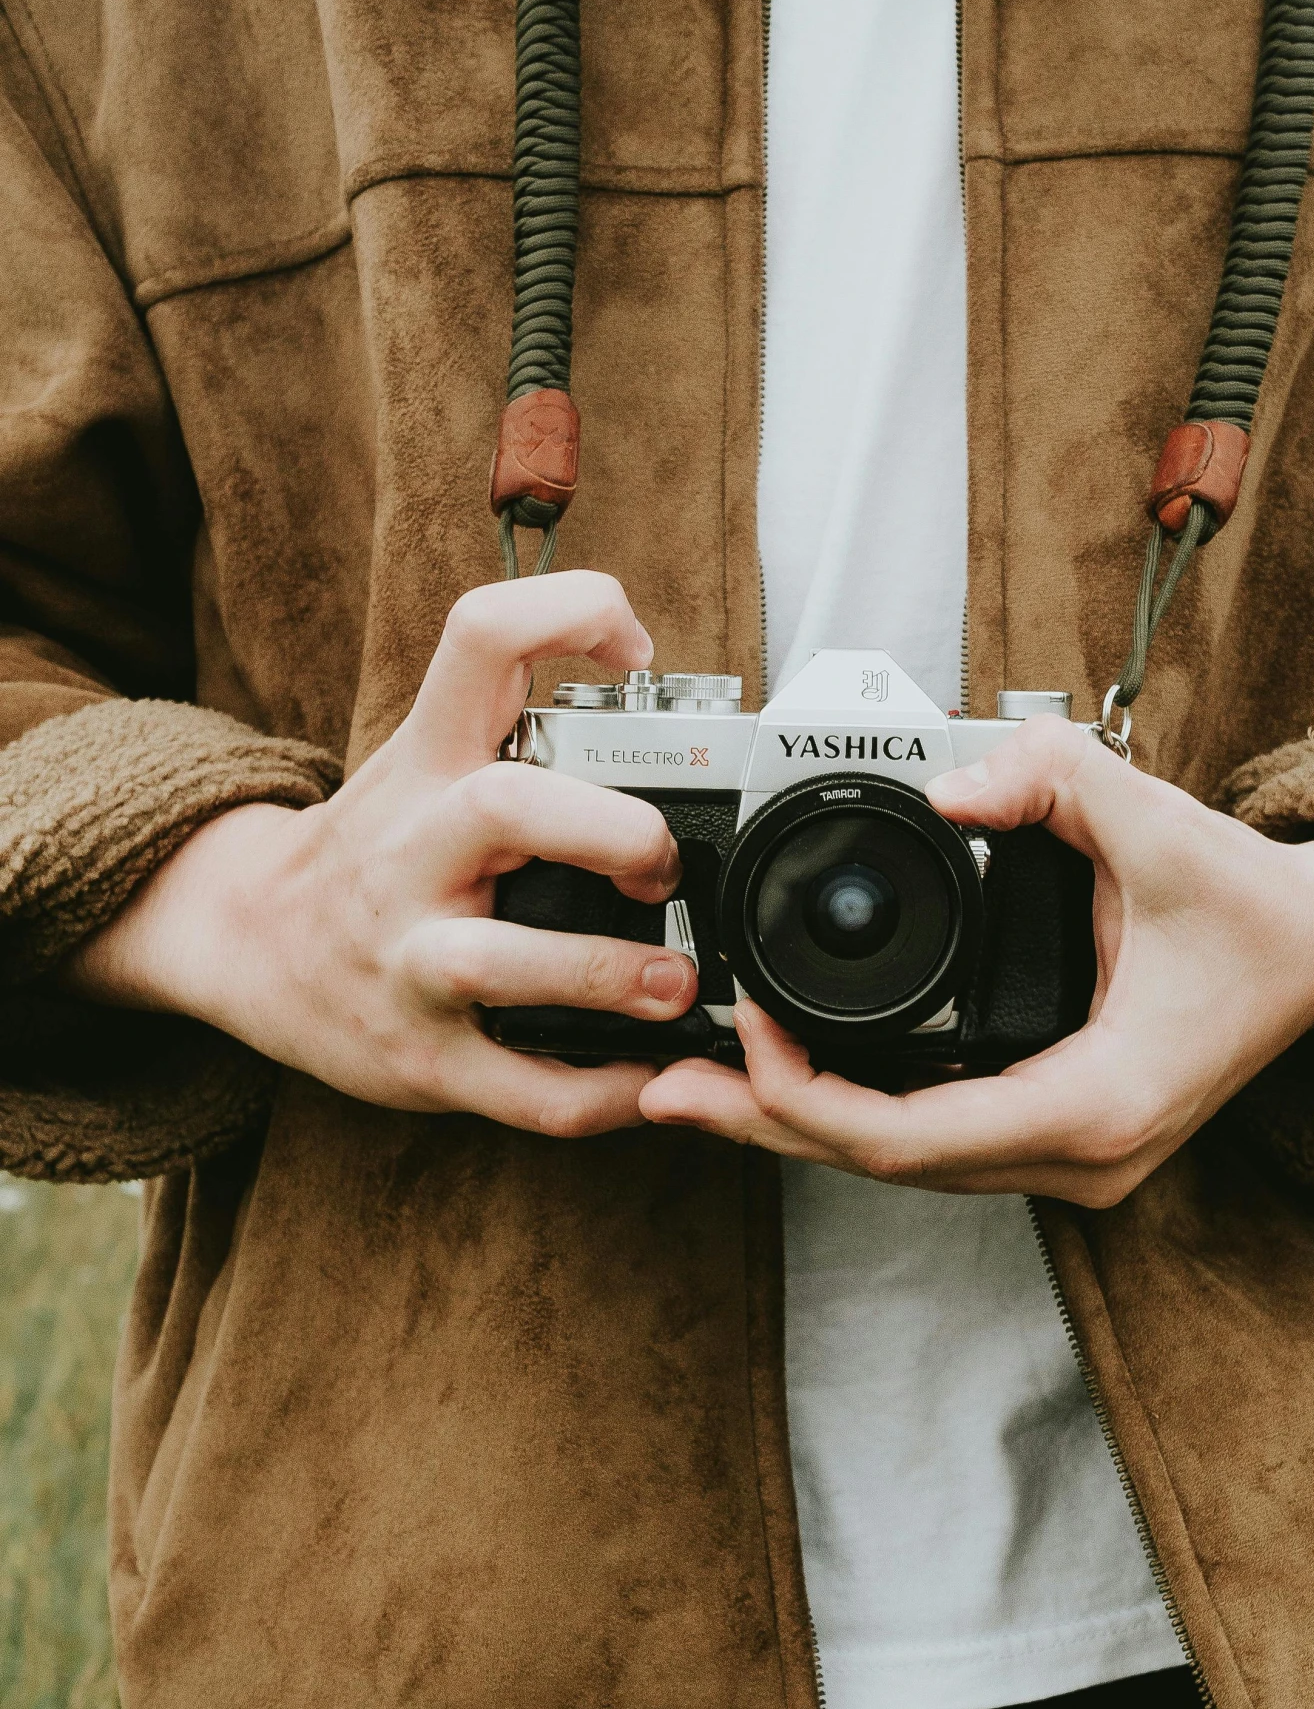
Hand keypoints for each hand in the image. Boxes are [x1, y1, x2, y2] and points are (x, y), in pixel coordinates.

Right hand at [65, 574, 699, 1136]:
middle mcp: (411, 849)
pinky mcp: (419, 1058)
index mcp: (427, 761)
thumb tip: (667, 711)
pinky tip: (642, 1078)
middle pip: (503, 807)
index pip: (482, 638)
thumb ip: (522, 729)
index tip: (636, 650)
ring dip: (605, 975)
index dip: (570, 614)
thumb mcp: (424, 762)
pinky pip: (516, 1088)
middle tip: (662, 864)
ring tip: (672, 985)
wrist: (246, 942)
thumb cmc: (376, 847)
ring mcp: (407, 959)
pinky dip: (594, 1094)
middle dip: (608, 831)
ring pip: (495, 963)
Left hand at [641, 715, 1313, 1204]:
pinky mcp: (1060, 1133)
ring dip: (803, 1124)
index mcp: (1096, 1102)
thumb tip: (953, 784)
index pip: (911, 1139)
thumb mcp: (1164, 828)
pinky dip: (857, 1111)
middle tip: (665, 1090)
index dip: (807, 1100)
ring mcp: (1071, 1157)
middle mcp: (1079, 1155)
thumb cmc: (1255, 909)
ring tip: (704, 1084)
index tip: (746, 1033)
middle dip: (771, 1125)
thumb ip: (1055, 779)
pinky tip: (796, 1081)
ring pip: (906, 1164)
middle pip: (887, 1167)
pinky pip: (936, 1140)